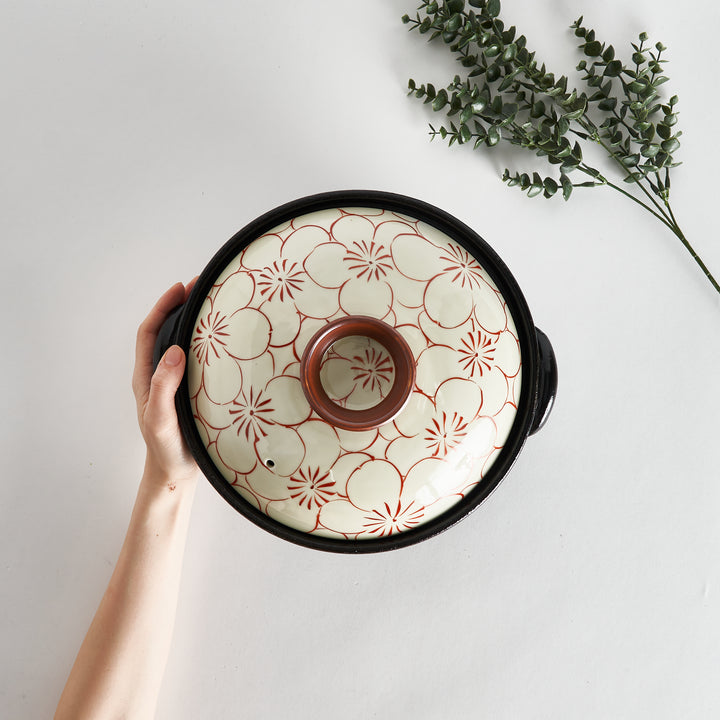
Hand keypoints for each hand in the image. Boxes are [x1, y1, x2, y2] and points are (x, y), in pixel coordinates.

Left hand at [132, 280, 199, 487]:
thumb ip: (162, 387)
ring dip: (194, 324)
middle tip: (202, 287)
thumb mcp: (160, 419)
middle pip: (165, 331)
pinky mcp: (191, 392)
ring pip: (181, 345)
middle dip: (180, 306)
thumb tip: (174, 351)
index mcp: (146, 377)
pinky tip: (226, 343)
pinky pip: (197, 361)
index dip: (162, 307)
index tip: (181, 289)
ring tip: (214, 307)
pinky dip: (207, 345)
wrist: (176, 474)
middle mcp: (159, 376)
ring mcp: (175, 384)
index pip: (149, 332)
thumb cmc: (165, 449)